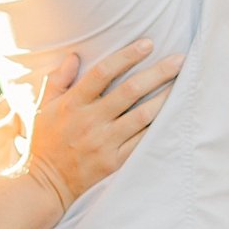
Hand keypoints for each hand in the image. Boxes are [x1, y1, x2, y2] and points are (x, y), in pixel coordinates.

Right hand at [29, 39, 182, 202]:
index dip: (127, 56)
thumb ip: (58, 80)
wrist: (46, 184)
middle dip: (158, 73)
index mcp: (73, 104)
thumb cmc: (46, 142)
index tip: (148, 44)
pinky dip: (159, 127)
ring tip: (184, 84)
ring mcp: (104, 142)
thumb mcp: (44, 107)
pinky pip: (142, 141)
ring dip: (165, 98)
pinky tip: (174, 115)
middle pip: (130, 91)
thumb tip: (73, 56)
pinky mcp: (115, 161)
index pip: (102, 72)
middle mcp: (90, 121)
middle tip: (180, 59)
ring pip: (142, 116)